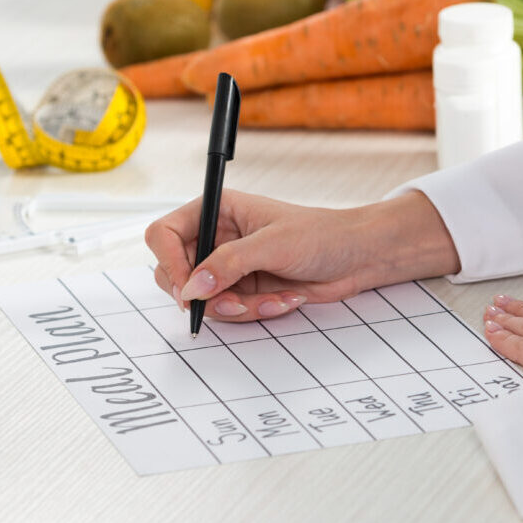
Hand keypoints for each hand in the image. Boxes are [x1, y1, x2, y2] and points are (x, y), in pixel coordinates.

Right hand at [145, 189, 459, 322]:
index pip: (164, 234)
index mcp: (216, 210)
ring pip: (203, 300)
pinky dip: (254, 312)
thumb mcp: (273, 245)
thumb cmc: (321, 235)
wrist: (357, 258)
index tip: (188, 288)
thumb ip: (229, 264)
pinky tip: (285, 299)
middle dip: (204, 295)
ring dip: (237, 308)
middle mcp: (216, 238)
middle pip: (174, 273)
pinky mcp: (244, 290)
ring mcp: (228, 267)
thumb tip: (192, 288)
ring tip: (274, 298)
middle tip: (233, 302)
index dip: (169, 262)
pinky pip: (229, 312)